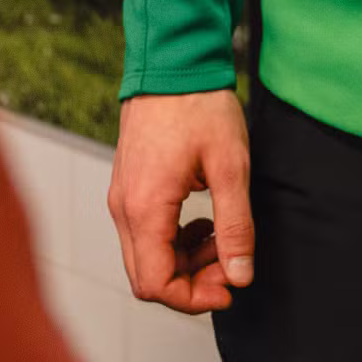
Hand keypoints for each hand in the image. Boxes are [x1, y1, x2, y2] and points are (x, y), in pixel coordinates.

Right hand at [107, 89, 252, 314]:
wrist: (172, 62)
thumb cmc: (199, 107)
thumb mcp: (230, 168)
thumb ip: (235, 226)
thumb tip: (240, 275)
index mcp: (145, 207)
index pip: (155, 284)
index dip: (193, 299)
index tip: (229, 286)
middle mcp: (123, 207)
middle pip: (146, 277)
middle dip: (191, 283)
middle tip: (230, 264)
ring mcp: (121, 196)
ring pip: (145, 257)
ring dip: (184, 262)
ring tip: (221, 238)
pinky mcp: (127, 187)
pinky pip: (144, 234)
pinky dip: (173, 241)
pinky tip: (203, 222)